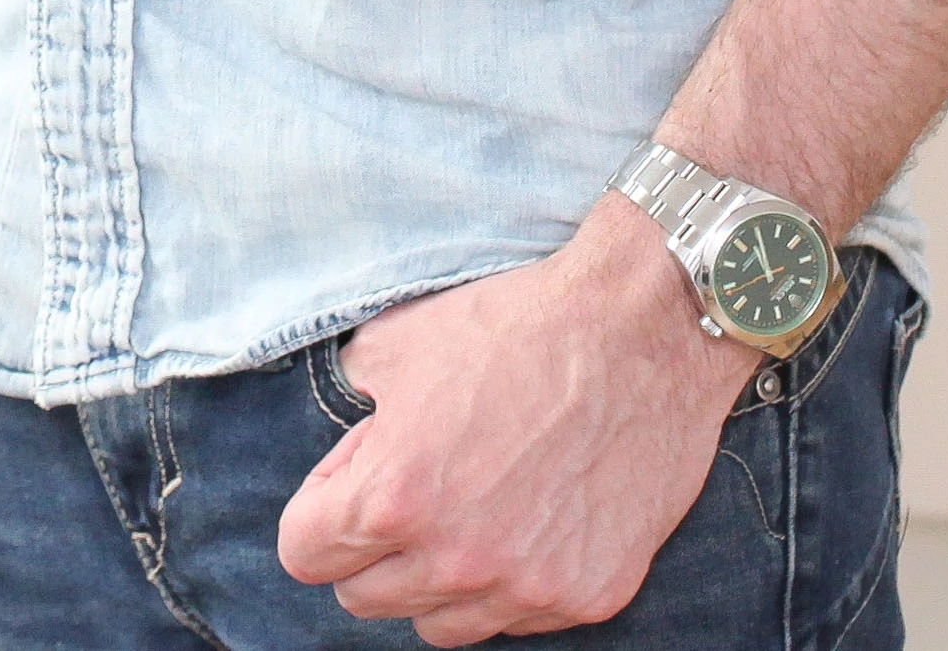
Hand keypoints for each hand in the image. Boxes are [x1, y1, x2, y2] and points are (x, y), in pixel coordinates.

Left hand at [274, 199, 759, 642]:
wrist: (644, 331)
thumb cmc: (519, 327)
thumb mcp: (397, 343)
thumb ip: (354, 412)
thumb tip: (348, 450)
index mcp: (394, 500)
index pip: (304, 554)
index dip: (322, 508)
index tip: (355, 477)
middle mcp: (457, 560)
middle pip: (364, 599)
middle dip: (372, 549)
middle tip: (414, 490)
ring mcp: (526, 587)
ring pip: (440, 625)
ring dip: (439, 578)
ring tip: (472, 508)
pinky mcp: (588, 596)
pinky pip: (518, 618)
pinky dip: (512, 580)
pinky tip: (531, 517)